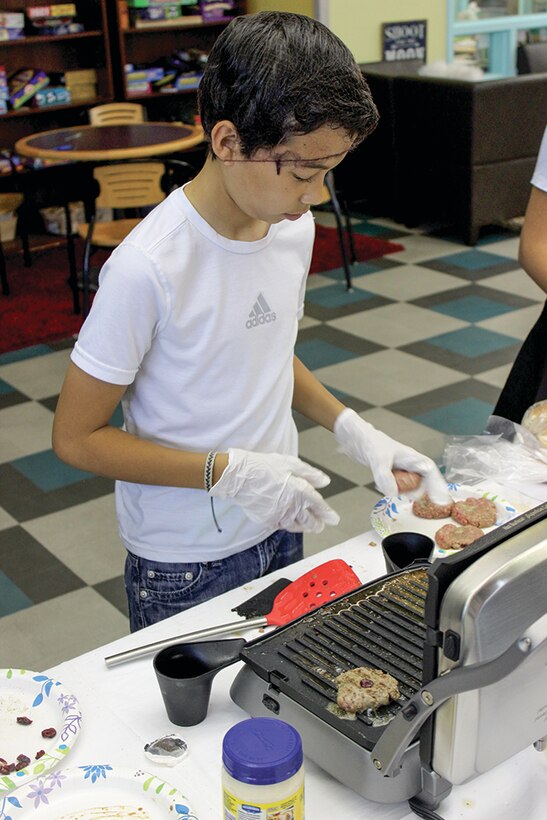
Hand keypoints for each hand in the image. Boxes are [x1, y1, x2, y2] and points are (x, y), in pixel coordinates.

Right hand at [210, 448, 339, 532]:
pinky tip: (289, 521)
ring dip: (305, 527)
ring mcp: (279, 516)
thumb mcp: (290, 464)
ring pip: (297, 527)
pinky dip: (289, 525)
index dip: (328, 514)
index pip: (319, 507)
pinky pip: (282, 526)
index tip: (334, 519)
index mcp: (300, 492)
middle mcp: (292, 508)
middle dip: (317, 524)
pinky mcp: (267, 521)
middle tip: (322, 524)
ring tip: (309, 525)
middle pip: (310, 522)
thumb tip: (325, 482)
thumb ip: (310, 474)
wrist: (239, 477)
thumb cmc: (264, 466)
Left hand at [334, 408, 450, 503]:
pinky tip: (378, 484)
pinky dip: (389, 489)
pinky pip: (395, 486)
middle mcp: (408, 463)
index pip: (430, 471)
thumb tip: (393, 494)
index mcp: (411, 457)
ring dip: (400, 491)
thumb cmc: (369, 441)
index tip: (440, 500)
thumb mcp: (378, 459)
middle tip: (404, 496)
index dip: (437, 486)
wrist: (354, 437)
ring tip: (386, 486)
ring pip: (407, 486)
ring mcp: (399, 469)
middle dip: (414, 491)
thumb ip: (385, 477)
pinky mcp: (389, 473)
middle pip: (421, 482)